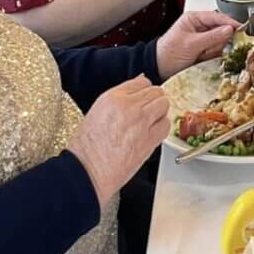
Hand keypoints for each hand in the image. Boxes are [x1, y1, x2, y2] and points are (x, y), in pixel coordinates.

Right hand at [68, 76, 169, 207]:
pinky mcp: (150, 140)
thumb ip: (118, 98)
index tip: (143, 97)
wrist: (88, 172)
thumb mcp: (97, 112)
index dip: (144, 90)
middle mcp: (129, 107)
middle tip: (148, 110)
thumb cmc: (87, 148)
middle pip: (156, 92)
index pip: (142, 81)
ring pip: (164, 105)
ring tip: (151, 121)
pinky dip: (162, 127)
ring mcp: (142, 123)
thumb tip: (134, 90)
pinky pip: (166, 125)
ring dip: (159, 112)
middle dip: (153, 100)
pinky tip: (153, 133)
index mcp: (113, 98)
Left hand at [155, 10, 237, 80]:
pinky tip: (206, 59)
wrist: (158, 70)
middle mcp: (200, 27)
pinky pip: (216, 51)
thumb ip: (212, 37)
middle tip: (211, 49)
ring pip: (220, 41)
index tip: (241, 28)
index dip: (230, 22)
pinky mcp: (204, 50)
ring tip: (202, 56)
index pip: (217, 17)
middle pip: (221, 29)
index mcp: (194, 19)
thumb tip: (230, 29)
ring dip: (215, 50)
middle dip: (219, 40)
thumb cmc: (169, 53)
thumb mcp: (191, 44)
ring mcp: (203, 39)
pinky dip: (215, 55)